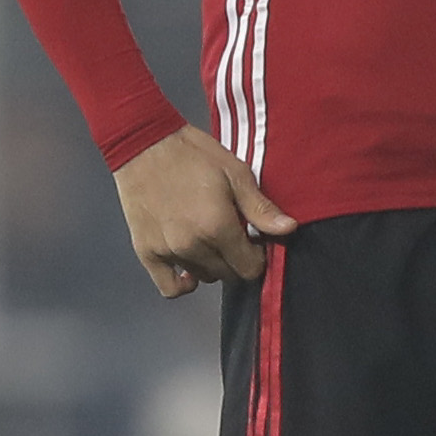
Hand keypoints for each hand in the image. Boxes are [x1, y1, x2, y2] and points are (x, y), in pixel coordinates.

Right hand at [112, 125, 296, 297]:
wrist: (146, 146)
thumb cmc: (194, 155)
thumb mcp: (236, 174)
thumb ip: (261, 208)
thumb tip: (289, 229)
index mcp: (218, 227)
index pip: (249, 268)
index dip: (258, 256)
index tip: (256, 241)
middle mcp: (192, 246)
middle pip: (228, 275)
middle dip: (238, 260)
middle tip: (236, 236)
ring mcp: (167, 252)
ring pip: (203, 277)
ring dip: (214, 265)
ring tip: (213, 239)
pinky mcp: (146, 252)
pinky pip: (168, 288)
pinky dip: (183, 283)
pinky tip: (191, 268)